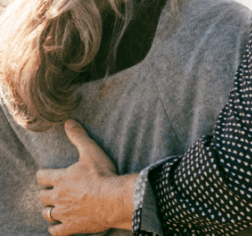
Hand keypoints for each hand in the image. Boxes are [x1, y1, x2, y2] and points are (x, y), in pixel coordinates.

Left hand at [36, 120, 135, 235]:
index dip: (43, 175)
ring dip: (49, 210)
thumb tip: (68, 122)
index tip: (46, 175)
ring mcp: (63, 213)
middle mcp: (58, 196)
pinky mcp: (71, 226)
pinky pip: (55, 231)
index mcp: (60, 178)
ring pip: (47, 214)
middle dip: (46, 193)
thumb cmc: (103, 175)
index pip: (42, 176)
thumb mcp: (91, 151)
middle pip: (42, 196)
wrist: (114, 199)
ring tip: (54, 208)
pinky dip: (55, 228)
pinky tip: (58, 226)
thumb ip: (79, 137)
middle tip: (52, 192)